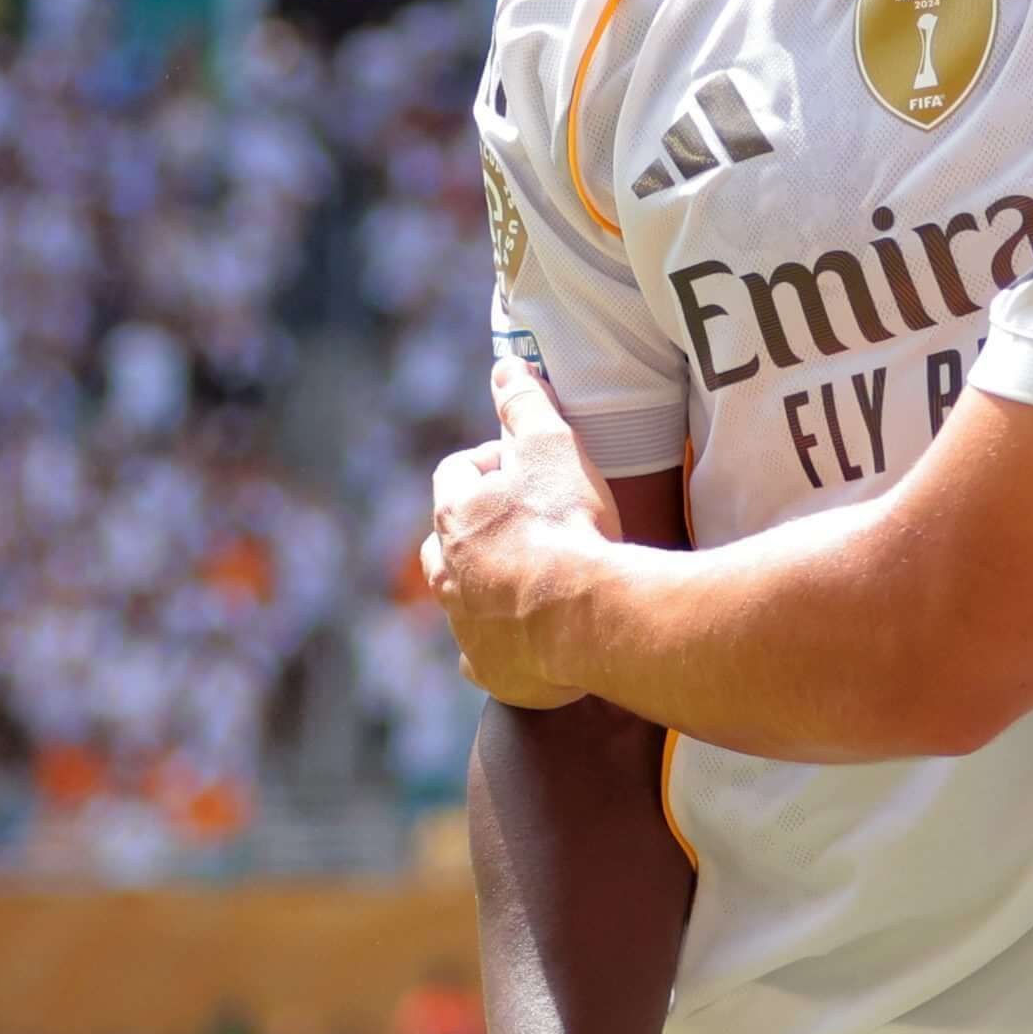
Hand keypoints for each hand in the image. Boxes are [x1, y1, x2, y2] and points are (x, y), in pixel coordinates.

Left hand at [425, 362, 625, 707]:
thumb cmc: (568, 524)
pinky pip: (480, 656)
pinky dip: (494, 646)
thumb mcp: (553, 445)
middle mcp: (446, 570)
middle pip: (443, 540)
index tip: (527, 470)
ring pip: (457, 597)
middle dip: (474, 530)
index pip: (457, 473)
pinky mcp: (487, 667)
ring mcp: (463, 622)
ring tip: (526, 580)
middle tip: (523, 526)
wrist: (589, 615)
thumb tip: (506, 366)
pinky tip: (520, 642)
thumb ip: (526, 404)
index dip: (492, 464)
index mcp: (454, 512)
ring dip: (481, 585)